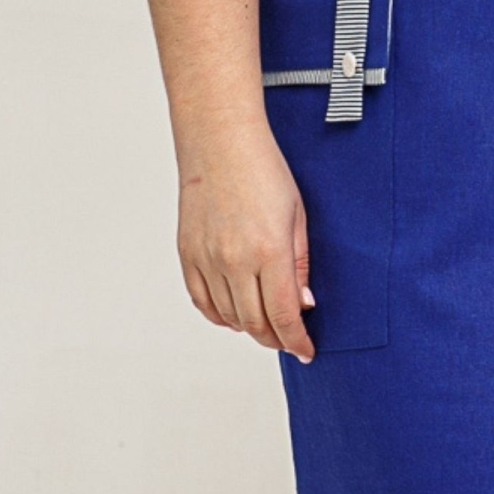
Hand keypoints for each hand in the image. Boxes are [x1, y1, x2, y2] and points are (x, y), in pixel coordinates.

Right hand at [176, 131, 314, 360]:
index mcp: (269, 251)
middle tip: (288, 341)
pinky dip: (219, 315)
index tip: (305, 351)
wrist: (220, 142)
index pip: (283, 316)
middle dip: (275, 339)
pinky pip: (201, 301)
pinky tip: (234, 314)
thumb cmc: (263, 170)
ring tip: (265, 326)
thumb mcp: (297, 216)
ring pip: (228, 317)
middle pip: (255, 323)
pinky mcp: (188, 253)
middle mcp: (234, 260)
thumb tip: (302, 304)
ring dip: (249, 328)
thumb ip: (300, 264)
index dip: (296, 341)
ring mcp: (207, 259)